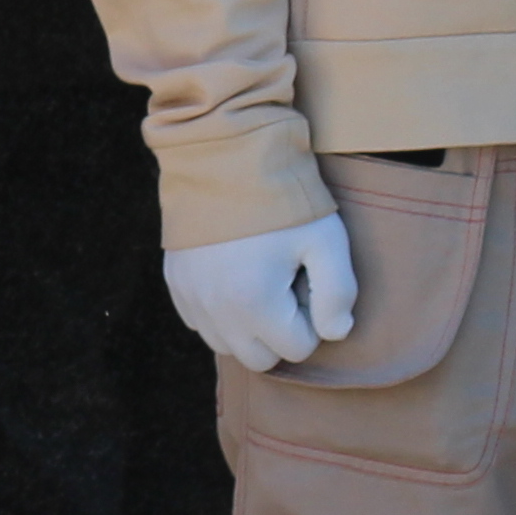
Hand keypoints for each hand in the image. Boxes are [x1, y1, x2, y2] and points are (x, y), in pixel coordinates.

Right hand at [163, 211, 360, 370]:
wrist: (223, 156)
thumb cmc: (282, 200)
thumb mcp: (326, 240)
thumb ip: (339, 293)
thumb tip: (335, 333)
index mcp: (255, 303)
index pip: (298, 349)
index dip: (312, 318)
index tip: (306, 280)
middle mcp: (217, 310)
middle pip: (260, 359)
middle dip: (280, 333)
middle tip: (287, 286)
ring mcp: (191, 298)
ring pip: (227, 346)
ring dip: (249, 328)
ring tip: (260, 280)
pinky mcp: (176, 284)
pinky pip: (201, 323)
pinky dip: (221, 313)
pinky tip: (234, 276)